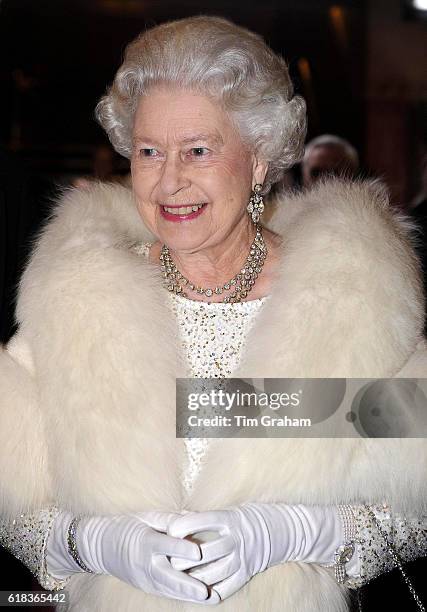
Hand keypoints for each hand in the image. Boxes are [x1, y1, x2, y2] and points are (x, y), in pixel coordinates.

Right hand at [47, 511, 219, 602]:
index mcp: (145, 541)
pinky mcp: (148, 587)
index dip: (180, 549)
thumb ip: (169, 519)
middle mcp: (145, 563)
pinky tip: (201, 599)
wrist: (102, 547)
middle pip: (167, 576)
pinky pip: (167, 593)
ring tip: (211, 599)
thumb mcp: (146, 517)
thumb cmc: (127, 526)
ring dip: (190, 595)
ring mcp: (145, 579)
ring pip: (169, 589)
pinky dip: (184, 596)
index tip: (198, 552)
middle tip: (205, 591)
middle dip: (187, 585)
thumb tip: (194, 516)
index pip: (164, 545)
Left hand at [169, 504, 342, 601]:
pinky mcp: (248, 572)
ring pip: (214, 571)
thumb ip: (205, 517)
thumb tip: (177, 517)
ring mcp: (244, 557)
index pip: (203, 521)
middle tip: (166, 559)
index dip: (185, 525)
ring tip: (176, 577)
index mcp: (231, 518)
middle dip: (184, 557)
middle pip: (206, 550)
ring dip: (193, 577)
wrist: (284, 530)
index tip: (169, 530)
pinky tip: (198, 593)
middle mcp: (237, 538)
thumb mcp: (231, 511)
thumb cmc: (251, 516)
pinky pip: (228, 586)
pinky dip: (212, 591)